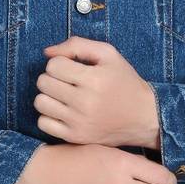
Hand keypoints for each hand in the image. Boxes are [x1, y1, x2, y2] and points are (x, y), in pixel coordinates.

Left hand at [34, 36, 160, 149]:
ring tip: (64, 95)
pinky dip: (49, 115)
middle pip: (43, 83)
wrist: (144, 117)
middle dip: (53, 77)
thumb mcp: (108, 54)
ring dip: (49, 96)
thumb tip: (46, 52)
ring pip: (40, 103)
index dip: (61, 63)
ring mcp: (79, 123)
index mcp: (94, 79)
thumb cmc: (124, 81)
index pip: (53, 65)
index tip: (73, 68)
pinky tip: (64, 111)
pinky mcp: (75, 137)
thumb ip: (76, 45)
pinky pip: (43, 123)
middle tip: (68, 81)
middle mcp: (85, 102)